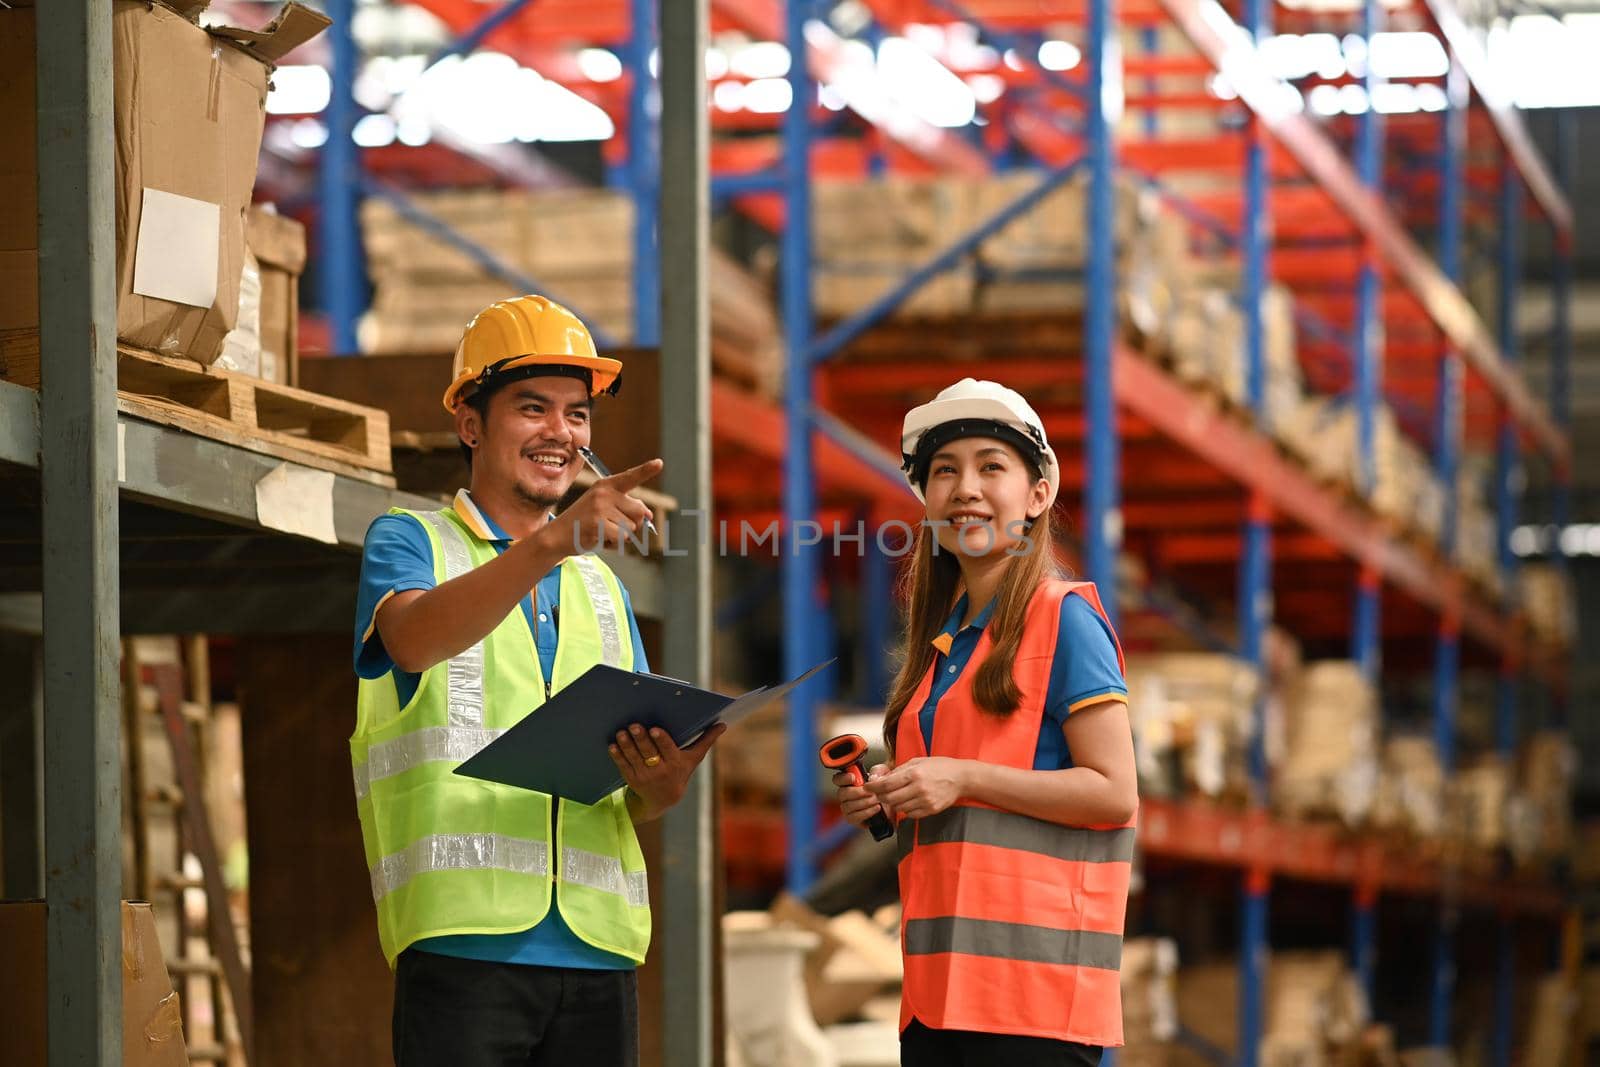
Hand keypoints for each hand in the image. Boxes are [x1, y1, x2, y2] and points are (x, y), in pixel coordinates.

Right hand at [541, 458, 661, 552]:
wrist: (558, 535)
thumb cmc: (585, 521)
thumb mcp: (605, 507)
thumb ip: (627, 507)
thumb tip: (649, 514)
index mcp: (606, 486)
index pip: (630, 477)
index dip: (646, 470)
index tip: (659, 463)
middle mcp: (604, 493)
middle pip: (640, 512)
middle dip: (633, 523)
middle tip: (612, 525)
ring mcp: (600, 508)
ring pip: (632, 528)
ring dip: (622, 535)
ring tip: (603, 531)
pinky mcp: (598, 524)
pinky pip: (622, 538)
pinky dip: (615, 544)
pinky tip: (600, 539)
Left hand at [610, 721, 725, 821]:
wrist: (663, 799)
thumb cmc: (680, 772)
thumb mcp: (693, 758)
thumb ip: (706, 740)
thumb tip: (723, 724)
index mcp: (675, 763)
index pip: (668, 749)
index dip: (661, 739)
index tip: (654, 729)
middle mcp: (660, 771)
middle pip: (649, 752)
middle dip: (640, 739)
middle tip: (633, 725)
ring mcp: (644, 776)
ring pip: (634, 758)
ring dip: (626, 745)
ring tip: (621, 732)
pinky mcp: (631, 779)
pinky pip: (623, 766)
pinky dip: (617, 756)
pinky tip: (612, 745)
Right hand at [833, 763, 892, 828]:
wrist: (891, 808)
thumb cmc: (884, 790)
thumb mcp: (885, 776)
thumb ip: (878, 771)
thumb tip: (871, 777)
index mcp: (849, 782)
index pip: (838, 779)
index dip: (843, 778)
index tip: (853, 778)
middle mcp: (845, 795)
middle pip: (841, 793)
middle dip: (857, 792)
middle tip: (871, 792)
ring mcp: (847, 807)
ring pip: (847, 805)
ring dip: (864, 802)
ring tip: (877, 800)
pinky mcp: (852, 819)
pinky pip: (854, 816)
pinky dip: (866, 812)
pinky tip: (877, 808)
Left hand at [864, 757, 968, 819]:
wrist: (961, 778)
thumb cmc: (939, 767)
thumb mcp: (917, 762)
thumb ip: (898, 770)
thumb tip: (879, 777)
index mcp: (914, 774)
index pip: (886, 784)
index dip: (873, 787)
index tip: (867, 787)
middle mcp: (919, 788)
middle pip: (890, 798)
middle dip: (881, 796)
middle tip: (879, 792)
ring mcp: (925, 801)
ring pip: (899, 807)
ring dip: (893, 802)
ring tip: (897, 794)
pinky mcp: (930, 810)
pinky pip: (910, 814)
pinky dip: (905, 809)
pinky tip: (909, 800)